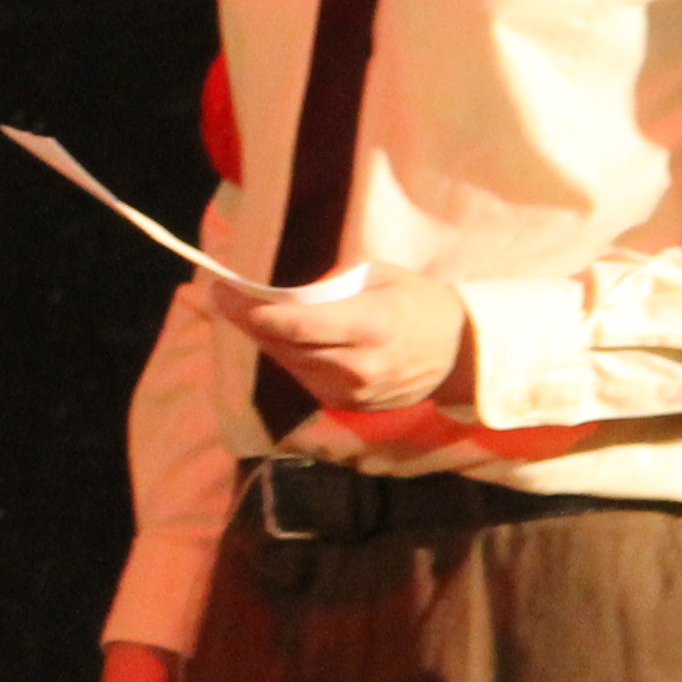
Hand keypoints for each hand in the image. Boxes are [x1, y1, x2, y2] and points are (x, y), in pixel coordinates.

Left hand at [202, 264, 471, 413]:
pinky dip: (287, 356)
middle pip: (283, 345)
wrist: (459, 355)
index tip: (221, 290)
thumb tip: (285, 288)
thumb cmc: (419, 302)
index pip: (294, 325)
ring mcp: (350, 392)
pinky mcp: (346, 405)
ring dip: (264, 339)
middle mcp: (356, 366)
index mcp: (369, 326)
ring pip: (288, 363)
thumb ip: (332, 282)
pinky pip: (302, 377)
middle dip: (249, 320)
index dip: (251, 309)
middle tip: (223, 297)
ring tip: (246, 312)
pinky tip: (280, 337)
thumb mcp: (380, 275)